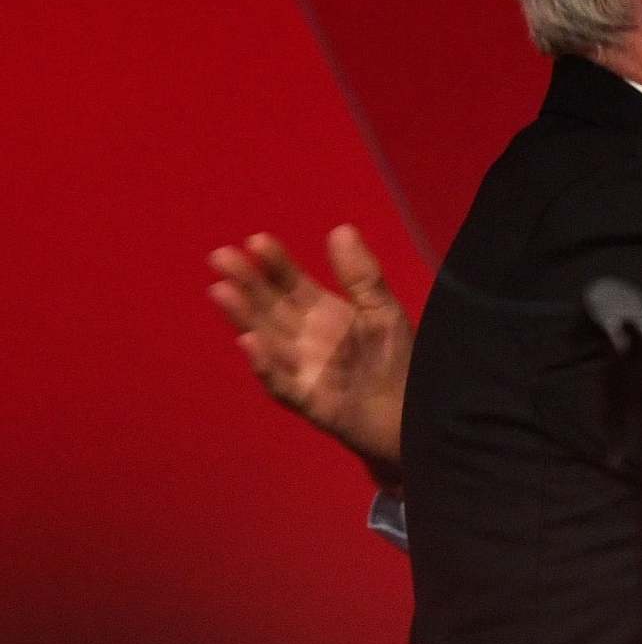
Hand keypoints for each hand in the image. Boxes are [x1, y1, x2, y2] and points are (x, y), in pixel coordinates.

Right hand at [206, 225, 412, 492]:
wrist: (418, 415)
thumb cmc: (398, 361)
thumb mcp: (383, 311)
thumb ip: (361, 275)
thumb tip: (341, 228)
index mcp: (322, 314)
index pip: (290, 284)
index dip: (274, 264)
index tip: (256, 240)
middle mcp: (304, 339)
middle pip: (270, 307)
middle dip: (246, 283)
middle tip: (220, 257)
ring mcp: (303, 369)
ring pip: (267, 340)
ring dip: (244, 316)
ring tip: (222, 291)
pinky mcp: (310, 401)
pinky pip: (282, 383)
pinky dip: (266, 365)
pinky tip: (251, 342)